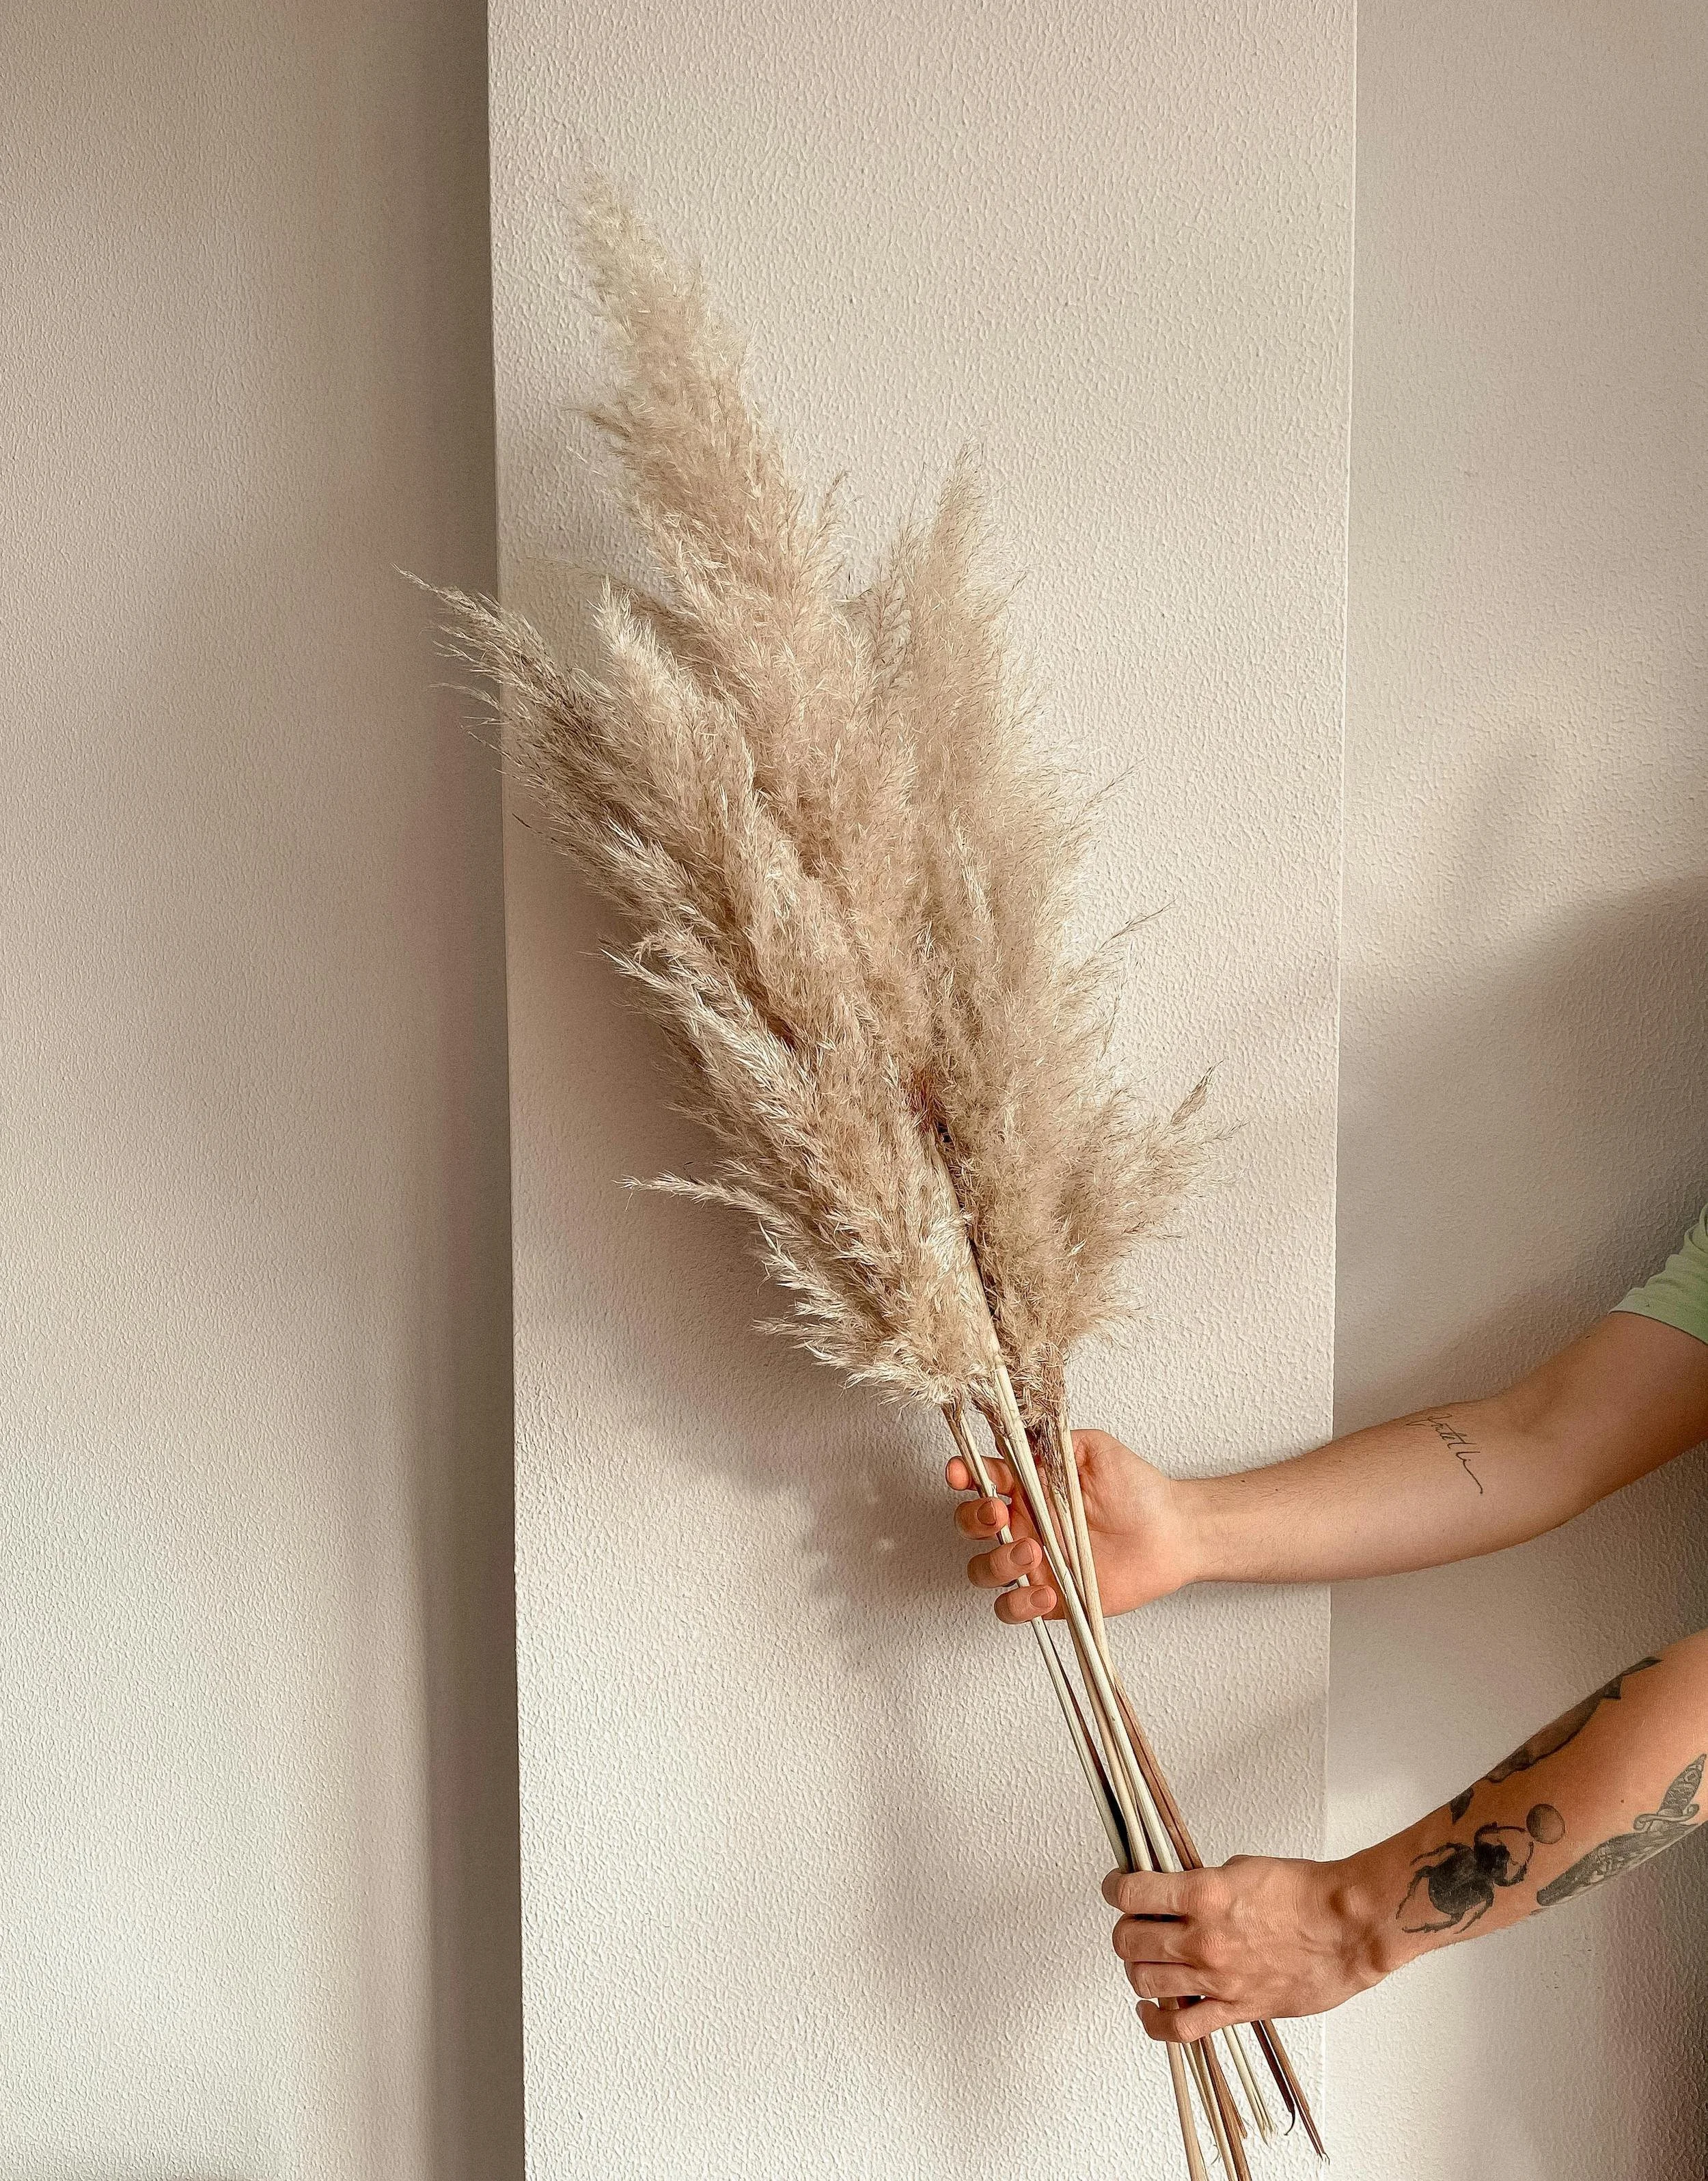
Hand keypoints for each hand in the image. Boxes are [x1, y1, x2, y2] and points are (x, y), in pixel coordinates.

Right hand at [944, 1427, 1195, 1624]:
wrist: (1171, 1533)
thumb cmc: (1138, 1491)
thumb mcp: (1094, 1450)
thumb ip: (1053, 1442)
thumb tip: (1017, 1434)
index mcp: (1029, 1488)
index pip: (982, 1480)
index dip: (964, 1475)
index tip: (961, 1473)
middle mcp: (1025, 1524)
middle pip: (971, 1526)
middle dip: (973, 1519)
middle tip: (999, 1513)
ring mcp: (1034, 1563)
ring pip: (984, 1570)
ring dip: (997, 1562)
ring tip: (1032, 1552)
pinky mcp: (1049, 1597)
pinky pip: (1012, 1609)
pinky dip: (1019, 1605)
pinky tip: (1046, 1592)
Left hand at [1103, 1852, 1396, 2040]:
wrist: (1346, 1928)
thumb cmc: (1305, 1893)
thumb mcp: (1240, 1867)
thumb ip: (1201, 1883)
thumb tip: (1175, 1892)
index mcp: (1203, 1893)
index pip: (1131, 1893)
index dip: (1114, 1888)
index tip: (1115, 1887)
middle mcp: (1203, 1938)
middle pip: (1129, 1941)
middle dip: (1124, 1930)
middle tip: (1132, 1923)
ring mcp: (1217, 1978)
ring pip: (1145, 1982)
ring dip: (1136, 1969)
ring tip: (1144, 1960)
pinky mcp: (1236, 2009)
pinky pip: (1181, 2029)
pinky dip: (1155, 2022)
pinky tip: (1149, 2010)